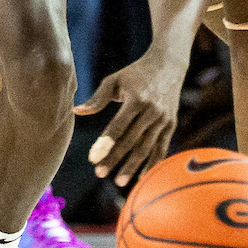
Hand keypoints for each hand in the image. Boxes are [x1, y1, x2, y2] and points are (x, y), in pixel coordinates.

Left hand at [74, 55, 186, 186]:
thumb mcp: (114, 80)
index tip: (92, 159)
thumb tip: (76, 111)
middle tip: (99, 173)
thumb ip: (97, 99)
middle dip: (115, 159)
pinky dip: (152, 164)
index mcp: (136, 99)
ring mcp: (163, 119)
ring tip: (119, 182)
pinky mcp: (171, 124)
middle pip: (131, 141)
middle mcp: (152, 111)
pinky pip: (161, 148)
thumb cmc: (135, 72)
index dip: (105, 144)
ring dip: (133, 166)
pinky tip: (141, 177)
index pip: (118, 127)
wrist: (168, 65)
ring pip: (146, 148)